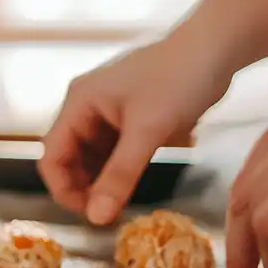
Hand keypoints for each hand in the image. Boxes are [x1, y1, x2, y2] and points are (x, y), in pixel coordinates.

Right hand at [39, 37, 233, 224]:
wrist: (216, 48)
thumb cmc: (179, 80)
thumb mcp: (148, 132)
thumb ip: (120, 176)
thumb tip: (96, 218)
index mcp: (79, 104)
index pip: (52, 155)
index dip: (62, 189)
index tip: (87, 214)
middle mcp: (86, 109)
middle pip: (68, 159)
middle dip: (82, 188)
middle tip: (106, 214)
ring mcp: (106, 114)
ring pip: (90, 159)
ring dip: (100, 183)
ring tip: (120, 204)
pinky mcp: (127, 120)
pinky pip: (112, 153)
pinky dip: (117, 172)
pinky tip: (132, 186)